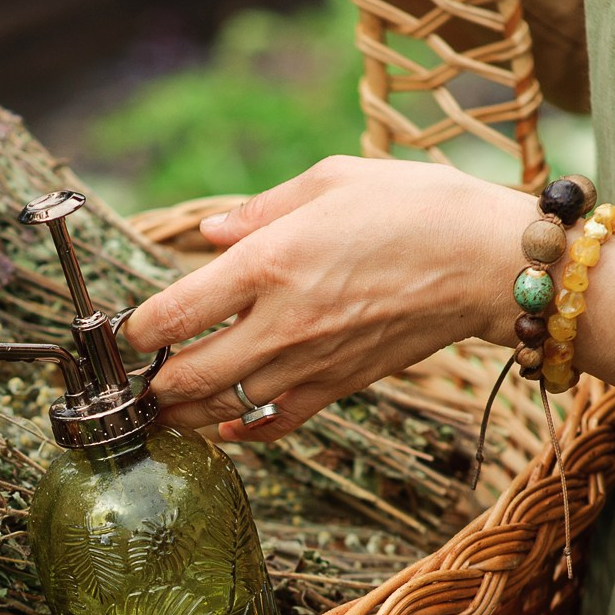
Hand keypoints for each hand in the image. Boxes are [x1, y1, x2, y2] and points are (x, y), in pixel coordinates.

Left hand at [122, 157, 526, 440]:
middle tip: (134, 380)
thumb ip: (259, 211)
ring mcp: (309, 362)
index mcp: (269, 263)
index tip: (128, 331)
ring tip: (161, 411)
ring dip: (184, 414)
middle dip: (150, 383)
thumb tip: (208, 234)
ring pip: (224, 408)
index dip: (137, 331)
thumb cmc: (414, 206)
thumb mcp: (330, 181)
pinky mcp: (338, 386)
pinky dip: (243, 433)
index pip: (176, 313)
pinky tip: (224, 429)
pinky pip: (276, 424)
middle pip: (189, 374)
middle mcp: (281, 322)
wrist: (486, 261)